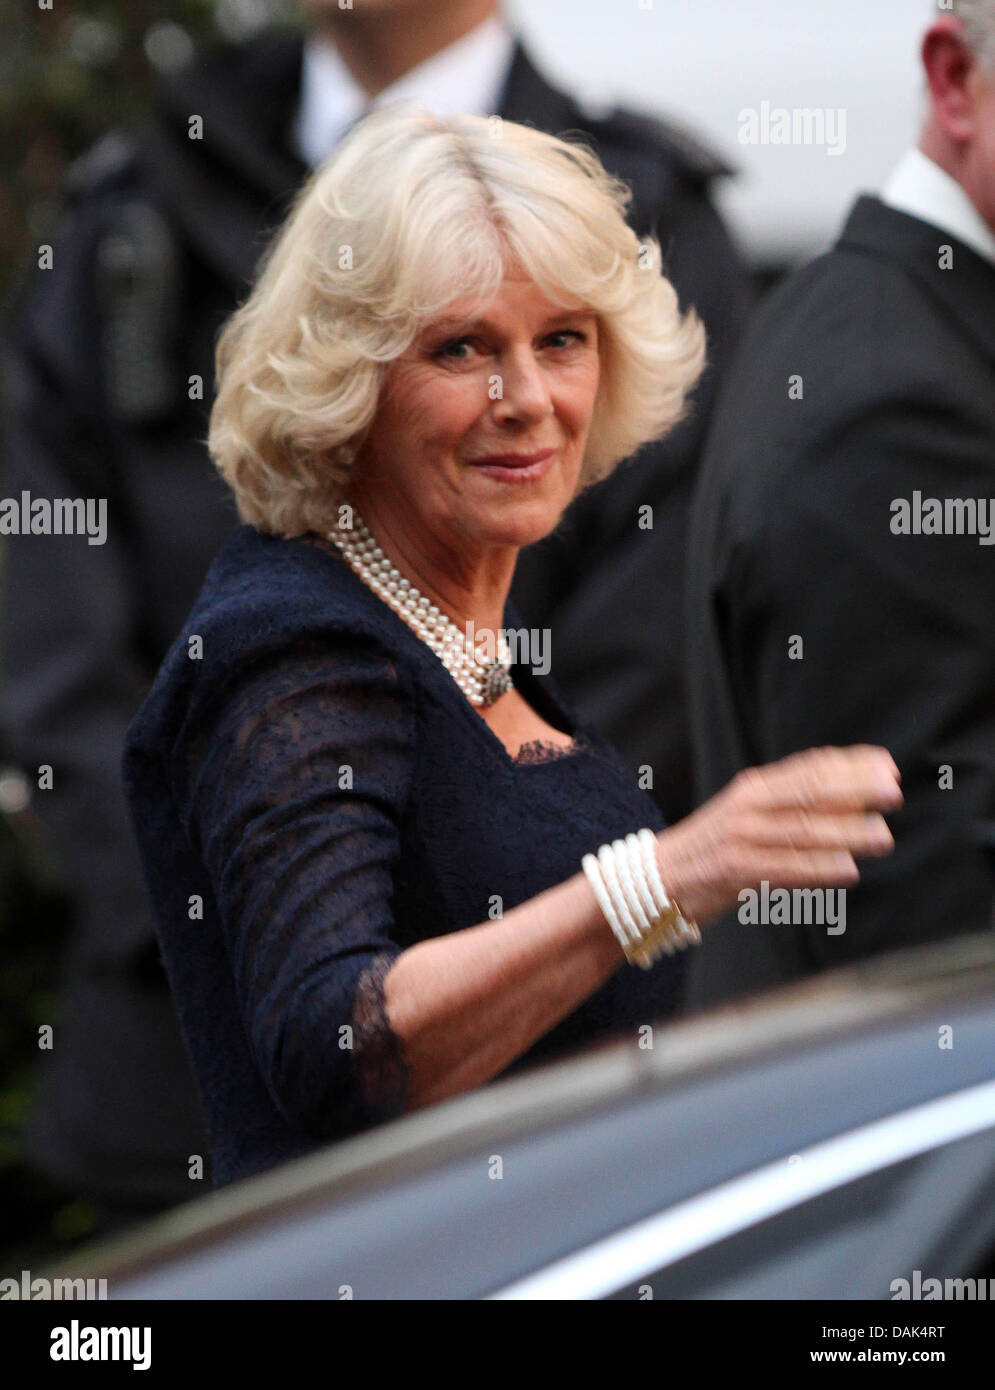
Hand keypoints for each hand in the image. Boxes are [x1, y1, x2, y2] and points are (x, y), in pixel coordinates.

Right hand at [655, 745, 902, 925]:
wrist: (657, 879)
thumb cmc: (714, 851)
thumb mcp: (751, 818)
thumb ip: (794, 808)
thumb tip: (857, 805)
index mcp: (755, 787)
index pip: (808, 766)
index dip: (850, 764)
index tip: (887, 767)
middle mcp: (747, 805)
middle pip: (808, 792)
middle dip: (855, 790)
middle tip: (893, 793)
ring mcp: (739, 836)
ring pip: (801, 830)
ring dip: (846, 833)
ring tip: (882, 837)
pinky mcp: (732, 869)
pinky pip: (783, 867)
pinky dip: (817, 869)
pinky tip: (847, 871)